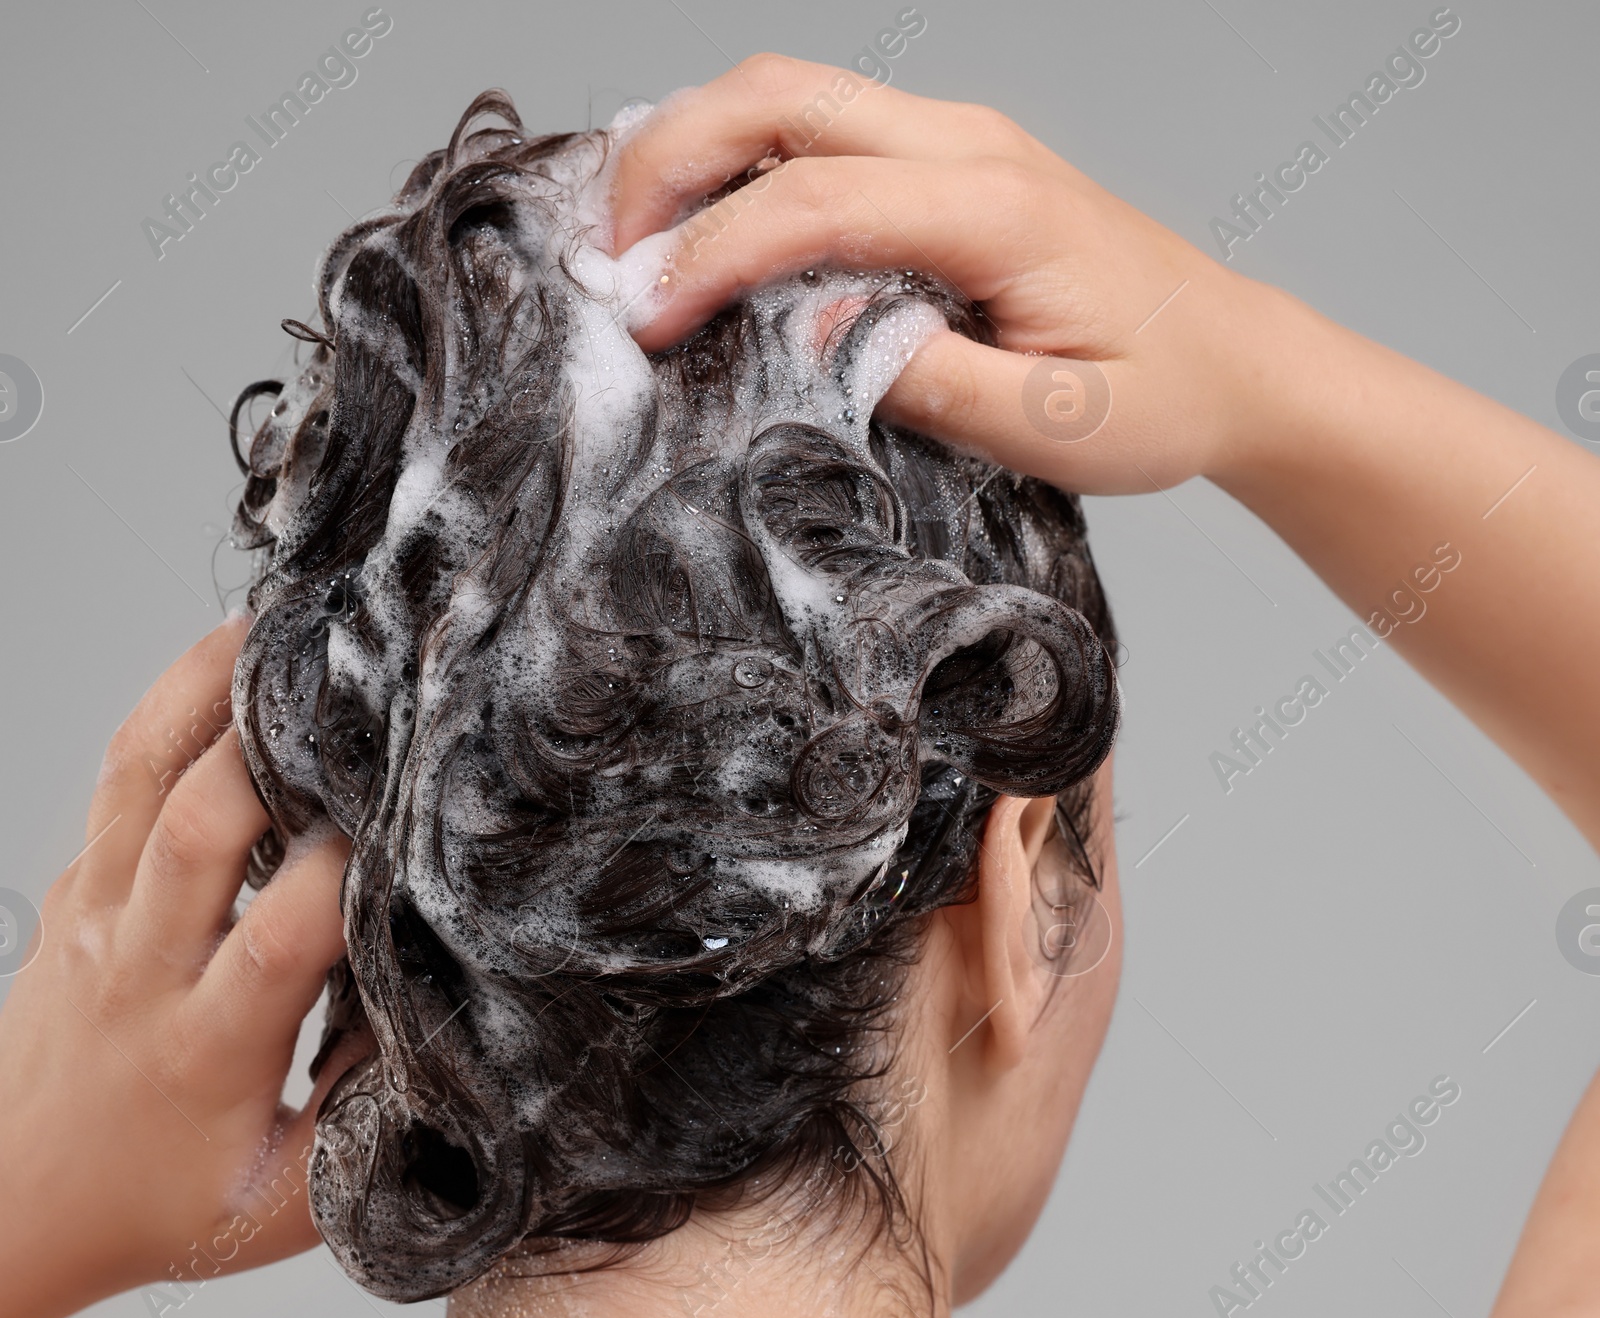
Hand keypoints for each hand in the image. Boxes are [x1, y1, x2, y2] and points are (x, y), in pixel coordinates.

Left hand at [0, 619, 354, 1317]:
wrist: (7, 1207)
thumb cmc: (154, 1213)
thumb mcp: (284, 1212)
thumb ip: (369, 1134)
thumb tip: (449, 1047)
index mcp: (206, 1052)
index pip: (283, 937)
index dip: (351, 870)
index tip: (421, 822)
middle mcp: (141, 970)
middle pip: (199, 826)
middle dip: (278, 741)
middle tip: (360, 678)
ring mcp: (97, 920)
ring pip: (143, 778)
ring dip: (208, 691)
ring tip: (282, 624)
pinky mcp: (76, 893)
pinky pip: (116, 781)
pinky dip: (167, 712)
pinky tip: (223, 666)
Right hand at [607, 54, 1273, 495]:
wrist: (1235, 360)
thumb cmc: (1160, 397)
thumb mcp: (1055, 428)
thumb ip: (931, 381)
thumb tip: (813, 340)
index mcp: (993, 207)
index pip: (812, 199)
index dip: (711, 256)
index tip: (643, 322)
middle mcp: (967, 145)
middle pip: (777, 96)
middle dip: (668, 162)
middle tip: (601, 258)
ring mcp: (954, 139)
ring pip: (787, 95)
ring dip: (692, 149)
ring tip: (629, 245)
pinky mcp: (943, 161)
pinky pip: (817, 128)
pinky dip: (736, 160)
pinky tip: (698, 228)